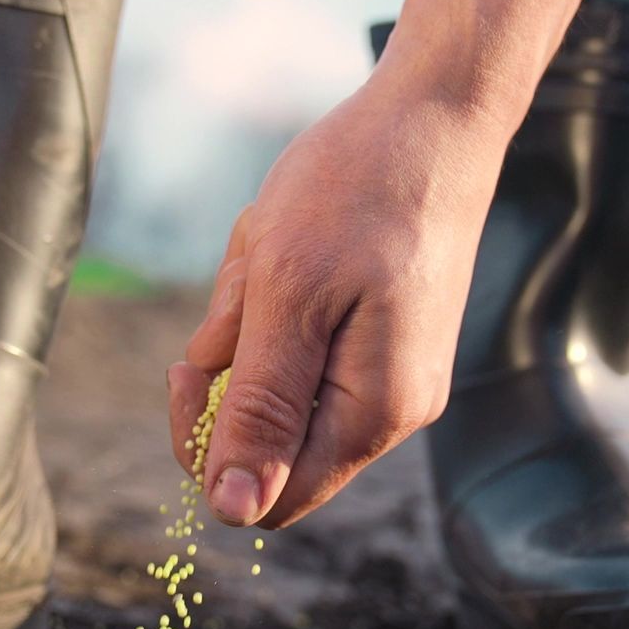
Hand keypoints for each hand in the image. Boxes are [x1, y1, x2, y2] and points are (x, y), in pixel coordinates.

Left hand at [168, 77, 506, 527]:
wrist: (436, 116)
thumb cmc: (358, 190)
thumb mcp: (287, 296)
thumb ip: (259, 409)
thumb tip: (232, 512)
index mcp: (372, 415)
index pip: (264, 497)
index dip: (207, 448)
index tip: (193, 365)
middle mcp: (393, 413)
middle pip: (271, 450)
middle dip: (231, 379)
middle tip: (236, 298)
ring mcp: (395, 380)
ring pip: (282, 394)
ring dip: (253, 333)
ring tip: (275, 254)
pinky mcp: (387, 345)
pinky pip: (305, 356)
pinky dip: (279, 310)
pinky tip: (294, 250)